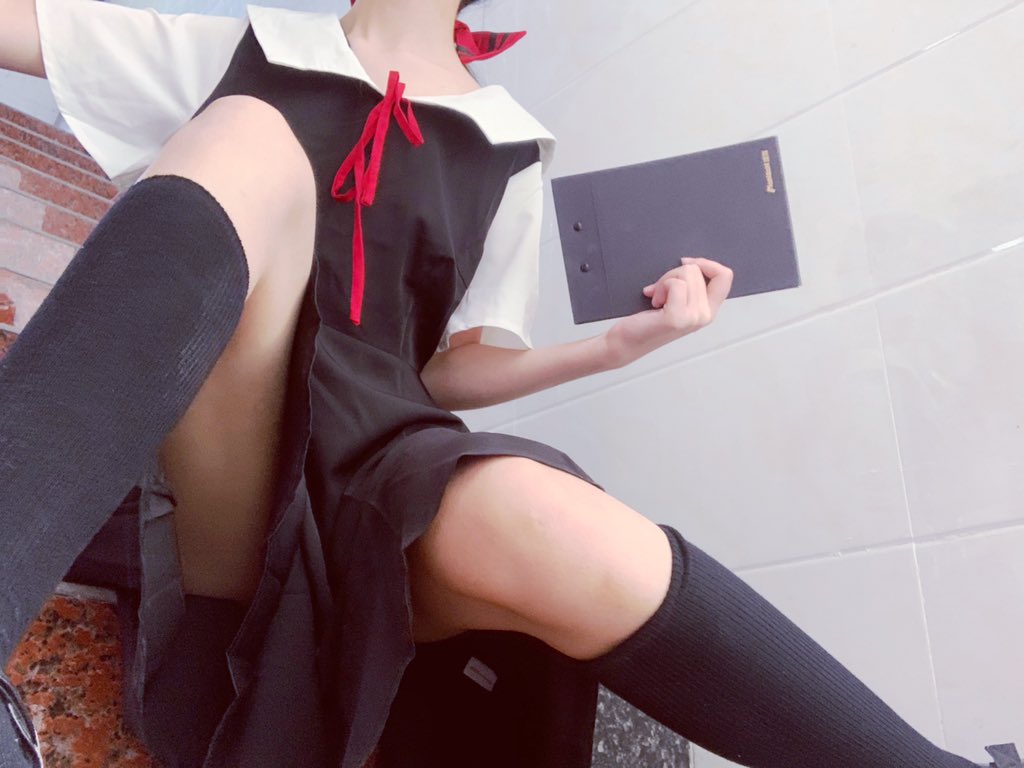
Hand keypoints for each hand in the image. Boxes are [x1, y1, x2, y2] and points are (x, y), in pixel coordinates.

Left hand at [601, 256, 733, 367]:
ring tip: (656, 299)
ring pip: (686, 274)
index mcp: (708, 310)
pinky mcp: (677, 318)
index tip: (685, 264)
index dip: (706, 263)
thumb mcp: (676, 301)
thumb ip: (690, 287)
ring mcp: (693, 318)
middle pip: (696, 270)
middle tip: (660, 292)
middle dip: (673, 274)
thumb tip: (688, 263)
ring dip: (665, 281)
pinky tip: (654, 302)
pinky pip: (675, 284)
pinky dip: (660, 287)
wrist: (625, 342)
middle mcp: (705, 316)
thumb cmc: (647, 321)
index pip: (725, 276)